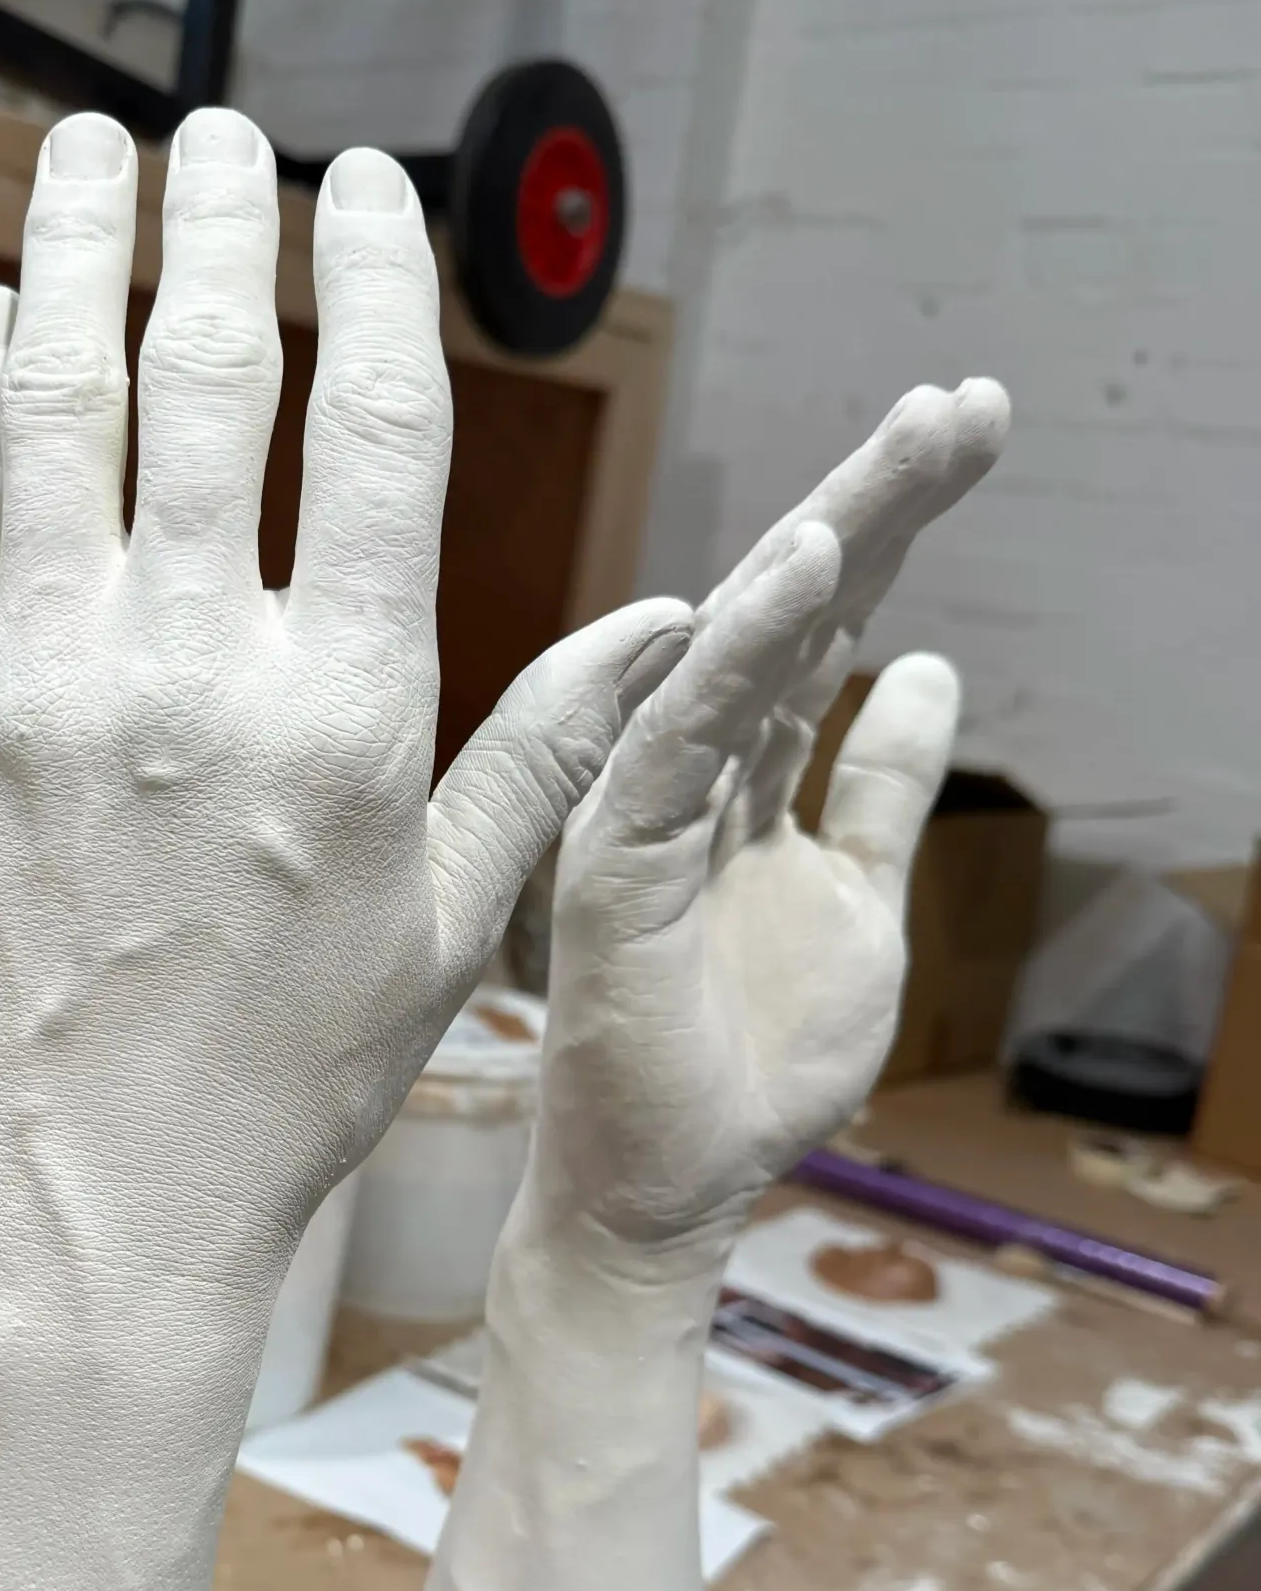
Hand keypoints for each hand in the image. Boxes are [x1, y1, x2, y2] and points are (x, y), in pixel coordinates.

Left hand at [0, 105, 689, 1296]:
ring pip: (52, 405)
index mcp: (344, 708)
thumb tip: (671, 622)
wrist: (93, 1195)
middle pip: (204, 372)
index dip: (373, 275)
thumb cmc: (289, 1076)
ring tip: (87, 158)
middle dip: (217, 221)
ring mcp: (40, 682)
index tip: (369, 190)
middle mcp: (187, 666)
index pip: (366, 421)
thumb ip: (547, 746)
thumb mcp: (450, 923)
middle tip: (220, 133)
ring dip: (69, 256)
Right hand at [531, 382, 1008, 1257]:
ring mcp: (646, 808)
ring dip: (832, 534)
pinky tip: (807, 563)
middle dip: (883, 499)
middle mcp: (690, 771)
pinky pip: (681, 739)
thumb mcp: (858, 908)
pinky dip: (740, 650)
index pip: (825, 628)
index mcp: (743, 779)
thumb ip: (877, 791)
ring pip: (741, 645)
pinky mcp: (617, 860)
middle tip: (967, 400)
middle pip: (792, 610)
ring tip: (918, 437)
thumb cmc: (747, 1064)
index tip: (973, 431)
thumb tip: (927, 666)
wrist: (668, 1189)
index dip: (898, 531)